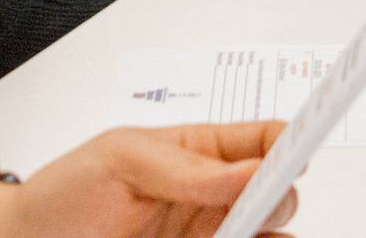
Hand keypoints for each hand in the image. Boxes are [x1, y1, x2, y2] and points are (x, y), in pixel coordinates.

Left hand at [0, 123, 292, 237]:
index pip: (262, 138)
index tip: (300, 151)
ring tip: (249, 230)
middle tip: (261, 204)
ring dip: (270, 231)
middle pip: (274, 192)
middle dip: (280, 195)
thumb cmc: (66, 191)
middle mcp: (211, 195)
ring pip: (263, 233)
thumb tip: (245, 170)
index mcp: (198, 150)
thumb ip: (184, 166)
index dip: (290, 139)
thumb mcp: (121, 160)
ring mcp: (204, 234)